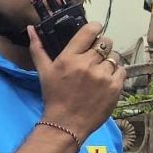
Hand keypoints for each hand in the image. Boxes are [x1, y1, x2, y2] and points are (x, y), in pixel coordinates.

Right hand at [29, 23, 125, 140]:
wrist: (66, 124)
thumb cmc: (54, 96)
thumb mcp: (43, 72)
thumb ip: (37, 48)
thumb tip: (31, 28)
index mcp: (70, 57)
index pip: (90, 31)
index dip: (96, 27)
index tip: (96, 30)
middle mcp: (87, 64)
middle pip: (106, 42)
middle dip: (102, 47)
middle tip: (96, 57)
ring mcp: (103, 76)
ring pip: (114, 56)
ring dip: (109, 62)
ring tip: (99, 72)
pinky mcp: (114, 87)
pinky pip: (122, 70)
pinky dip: (116, 74)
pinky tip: (106, 81)